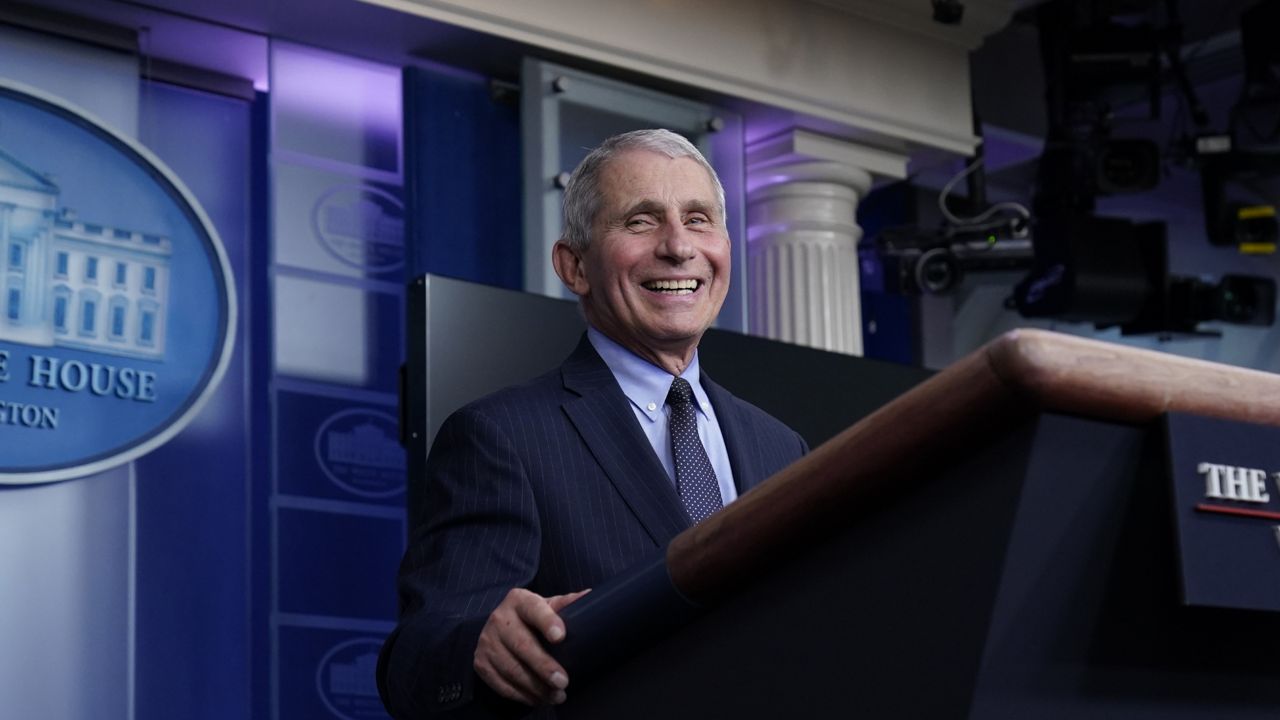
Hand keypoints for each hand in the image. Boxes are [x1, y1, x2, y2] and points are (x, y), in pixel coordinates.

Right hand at [474, 588, 589, 705]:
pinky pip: (501, 684)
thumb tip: (589, 596)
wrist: (500, 628)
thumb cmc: (532, 617)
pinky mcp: (481, 662)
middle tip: (563, 681)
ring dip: (536, 687)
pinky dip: (522, 695)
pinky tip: (538, 698)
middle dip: (544, 666)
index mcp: (519, 600)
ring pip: (512, 669)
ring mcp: (487, 642)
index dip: (547, 622)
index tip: (560, 637)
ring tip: (556, 695)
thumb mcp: (547, 606)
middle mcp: (499, 618)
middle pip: (522, 645)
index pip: (534, 610)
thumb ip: (566, 603)